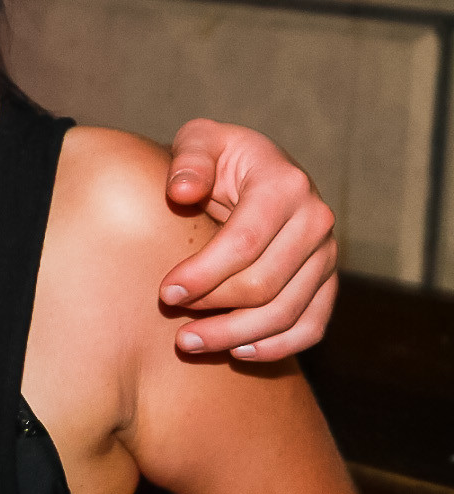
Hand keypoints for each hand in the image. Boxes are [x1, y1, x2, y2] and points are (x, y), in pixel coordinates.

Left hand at [158, 118, 337, 361]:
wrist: (256, 167)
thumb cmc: (219, 156)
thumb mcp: (201, 141)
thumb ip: (189, 162)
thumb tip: (181, 193)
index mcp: (284, 185)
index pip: (244, 243)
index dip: (204, 273)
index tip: (166, 293)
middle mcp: (316, 220)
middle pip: (265, 284)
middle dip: (214, 310)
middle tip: (172, 323)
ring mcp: (327, 254)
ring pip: (287, 312)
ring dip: (237, 335)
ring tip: (192, 344)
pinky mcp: (329, 279)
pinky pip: (312, 325)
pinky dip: (278, 346)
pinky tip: (238, 352)